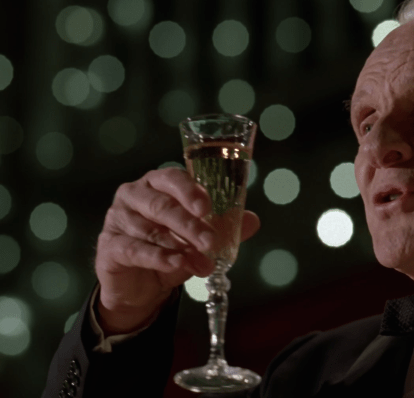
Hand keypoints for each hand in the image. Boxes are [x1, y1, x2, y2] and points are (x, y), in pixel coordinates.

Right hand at [94, 167, 260, 334]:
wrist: (140, 287)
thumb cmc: (171, 249)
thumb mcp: (199, 239)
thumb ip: (225, 228)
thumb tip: (253, 220)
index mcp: (158, 184)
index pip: (173, 178)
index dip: (190, 191)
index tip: (208, 208)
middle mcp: (134, 196)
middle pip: (163, 206)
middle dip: (190, 225)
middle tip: (211, 242)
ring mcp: (118, 219)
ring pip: (151, 230)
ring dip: (180, 247)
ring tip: (202, 262)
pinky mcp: (109, 245)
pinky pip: (135, 249)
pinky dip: (159, 258)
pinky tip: (177, 264)